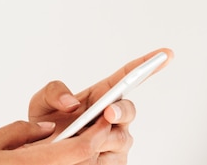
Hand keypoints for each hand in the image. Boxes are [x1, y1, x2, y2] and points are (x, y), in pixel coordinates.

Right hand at [0, 119, 115, 164]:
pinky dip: (67, 163)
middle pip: (84, 161)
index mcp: (33, 163)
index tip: (103, 120)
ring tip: (78, 142)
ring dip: (81, 157)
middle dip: (93, 143)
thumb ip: (21, 131)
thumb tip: (47, 128)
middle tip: (95, 128)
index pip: (80, 148)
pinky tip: (60, 157)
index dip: (98, 133)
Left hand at [28, 48, 173, 163]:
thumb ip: (54, 92)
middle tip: (108, 113)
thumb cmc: (46, 125)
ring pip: (119, 139)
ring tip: (78, 141)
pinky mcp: (113, 162)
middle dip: (121, 110)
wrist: (42, 153)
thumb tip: (72, 103)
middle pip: (128, 110)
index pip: (126, 78)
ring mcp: (116, 142)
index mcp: (100, 96)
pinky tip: (82, 158)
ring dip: (100, 139)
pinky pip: (111, 161)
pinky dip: (95, 159)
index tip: (165, 53)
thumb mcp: (42, 102)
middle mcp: (113, 118)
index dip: (146, 66)